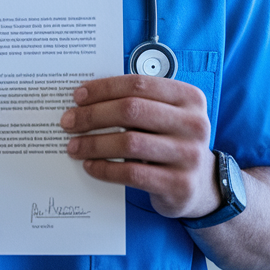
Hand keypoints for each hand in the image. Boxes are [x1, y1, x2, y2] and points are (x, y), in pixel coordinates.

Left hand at [61, 75, 218, 219]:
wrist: (200, 185)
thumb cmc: (171, 141)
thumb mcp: (165, 115)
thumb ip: (138, 101)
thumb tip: (86, 98)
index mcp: (189, 98)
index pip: (139, 85)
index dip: (104, 88)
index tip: (78, 96)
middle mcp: (194, 124)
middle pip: (132, 110)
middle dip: (93, 115)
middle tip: (69, 122)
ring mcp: (189, 155)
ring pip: (129, 142)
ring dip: (94, 143)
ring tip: (74, 146)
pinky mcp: (179, 185)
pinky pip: (132, 174)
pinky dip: (105, 169)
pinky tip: (90, 166)